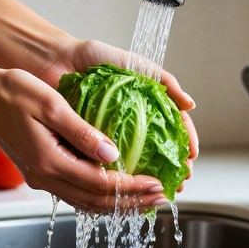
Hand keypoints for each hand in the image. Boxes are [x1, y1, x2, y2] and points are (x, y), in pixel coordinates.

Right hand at [0, 67, 166, 212]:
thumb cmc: (14, 95)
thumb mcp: (52, 106)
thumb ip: (82, 133)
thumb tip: (112, 155)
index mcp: (51, 162)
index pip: (101, 184)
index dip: (132, 187)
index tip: (157, 183)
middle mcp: (47, 177)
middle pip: (97, 201)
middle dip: (131, 202)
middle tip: (160, 198)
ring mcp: (43, 177)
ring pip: (87, 202)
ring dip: (118, 203)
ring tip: (144, 199)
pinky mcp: (42, 171)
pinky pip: (76, 193)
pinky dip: (100, 196)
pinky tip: (114, 190)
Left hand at [37, 38, 198, 188]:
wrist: (57, 59)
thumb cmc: (94, 57)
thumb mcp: (134, 64)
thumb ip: (163, 80)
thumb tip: (190, 104)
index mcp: (144, 103)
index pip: (172, 125)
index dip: (184, 141)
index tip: (191, 156)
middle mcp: (129, 120)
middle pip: (158, 148)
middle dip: (172, 166)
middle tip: (181, 181)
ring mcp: (109, 132)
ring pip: (134, 161)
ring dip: (148, 177)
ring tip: (159, 190)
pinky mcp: (88, 140)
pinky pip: (106, 161)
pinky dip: (118, 175)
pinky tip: (128, 186)